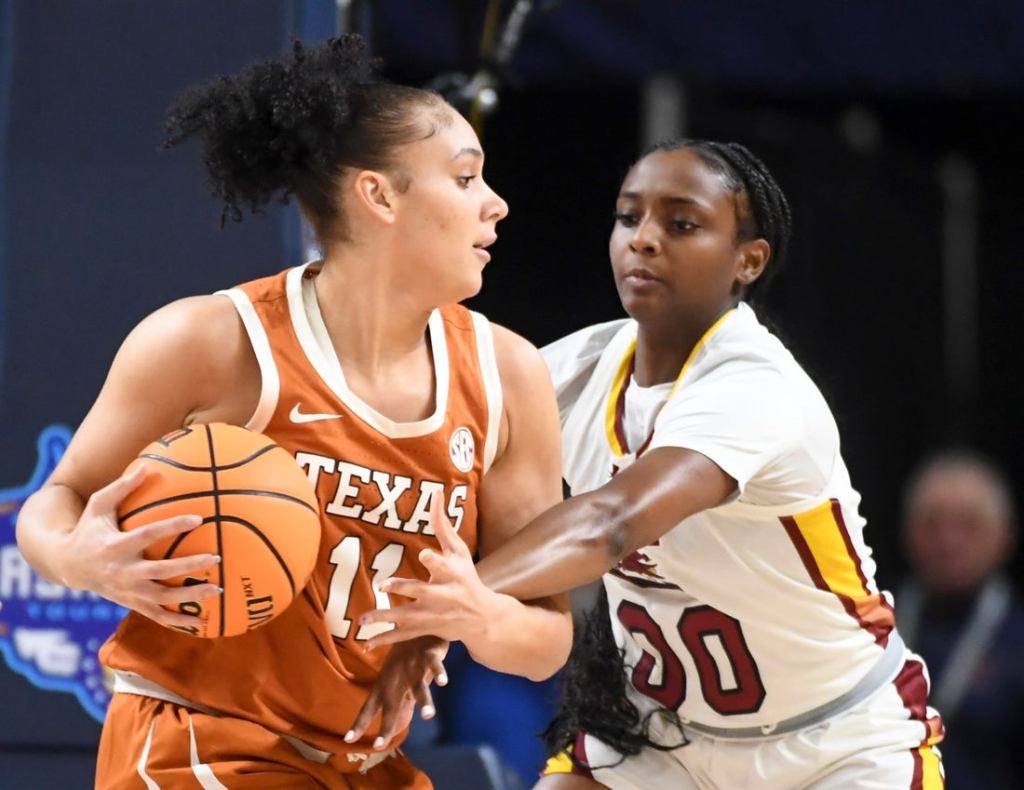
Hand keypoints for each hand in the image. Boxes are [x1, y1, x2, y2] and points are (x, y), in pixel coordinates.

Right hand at [59, 463, 221, 628]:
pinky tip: (203, 622)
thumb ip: (122, 486)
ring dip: (190, 597)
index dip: (172, 526)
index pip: (148, 535)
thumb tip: (148, 465)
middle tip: (216, 558)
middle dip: (188, 567)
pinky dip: (178, 621)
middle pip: (160, 572)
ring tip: (218, 590)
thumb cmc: (89, 528)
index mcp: (116, 545)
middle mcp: (122, 571)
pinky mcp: (130, 603)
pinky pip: (157, 616)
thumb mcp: (99, 505)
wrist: (67, 565)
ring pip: (162, 599)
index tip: (199, 517)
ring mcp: (127, 591)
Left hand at [345, 636, 448, 750]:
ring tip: (428, 716)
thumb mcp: (395, 676)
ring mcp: (413, 667)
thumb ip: (396, 698)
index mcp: (385, 683)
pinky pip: (434, 666)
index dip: (359, 723)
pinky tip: (443, 682)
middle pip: (392, 705)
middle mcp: (396, 678)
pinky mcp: (429, 656)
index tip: (348, 740)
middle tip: (380, 745)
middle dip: (386, 725)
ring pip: (418, 688)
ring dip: (424, 701)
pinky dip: (439, 673)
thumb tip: (393, 721)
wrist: (416, 621)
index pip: (369, 707)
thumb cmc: (404, 652)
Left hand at [358, 493, 497, 650]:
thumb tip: (436, 493)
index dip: (434, 560)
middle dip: (405, 589)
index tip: (424, 554)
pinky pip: (404, 636)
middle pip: (424, 593)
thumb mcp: (459, 551)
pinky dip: (386, 640)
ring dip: (387, 618)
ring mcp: (435, 615)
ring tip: (364, 619)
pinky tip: (367, 643)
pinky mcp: (427, 629)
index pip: (444, 565)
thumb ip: (443, 524)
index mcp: (453, 573)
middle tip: (384, 585)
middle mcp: (445, 596)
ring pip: (409, 618)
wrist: (482, 618)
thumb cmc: (467, 577)